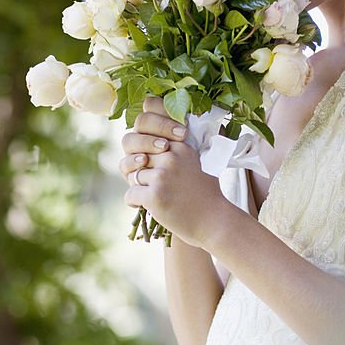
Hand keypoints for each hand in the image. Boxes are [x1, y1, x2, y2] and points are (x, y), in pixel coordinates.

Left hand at [119, 96, 226, 246]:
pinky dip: (135, 203)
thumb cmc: (204, 196)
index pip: (145, 121)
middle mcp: (171, 156)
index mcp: (181, 145)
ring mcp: (162, 175)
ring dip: (138, 187)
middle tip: (148, 180)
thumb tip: (142, 149)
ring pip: (131, 175)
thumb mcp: (194, 164)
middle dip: (135, 166)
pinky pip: (130, 195)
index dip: (140, 136)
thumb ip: (173, 151)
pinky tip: (149, 207)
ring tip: (155, 196)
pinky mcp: (155, 195)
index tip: (147, 152)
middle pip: (133, 150)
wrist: (215, 222)